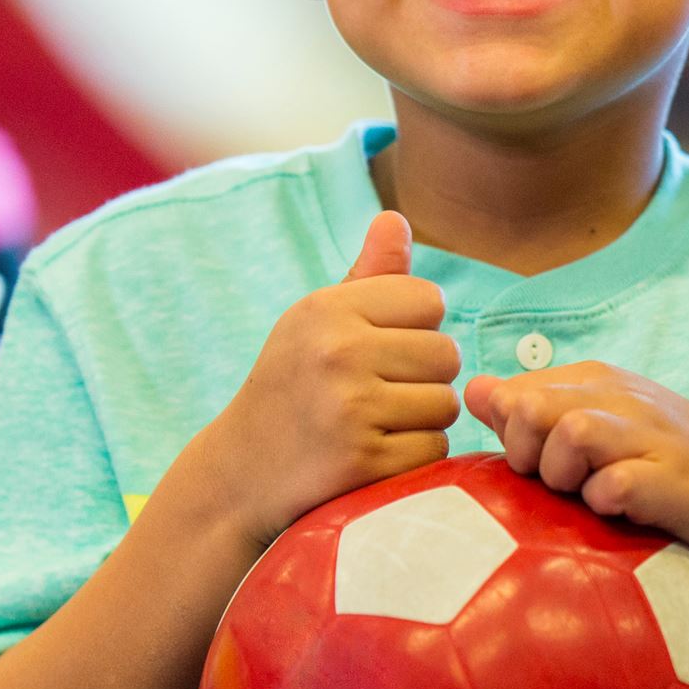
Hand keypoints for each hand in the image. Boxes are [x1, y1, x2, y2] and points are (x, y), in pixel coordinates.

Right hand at [185, 209, 458, 545]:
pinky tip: (375, 454)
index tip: (381, 348)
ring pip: (447, 404)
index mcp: (327, 309)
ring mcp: (351, 409)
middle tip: (379, 392)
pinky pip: (435, 449)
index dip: (416, 327)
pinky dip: (416, 457)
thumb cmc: (292, 384)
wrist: (241, 471)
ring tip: (376, 423)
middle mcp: (338, 352)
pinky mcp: (364, 462)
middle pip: (447, 354)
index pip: (430, 299)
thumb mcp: (316, 322)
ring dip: (423, 418)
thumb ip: (367, 276)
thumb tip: (394, 218)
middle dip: (425, 376)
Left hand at [464, 361, 688, 575]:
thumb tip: (474, 391)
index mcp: (596, 380)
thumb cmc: (665, 468)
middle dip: (527, 454)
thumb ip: (536, 413)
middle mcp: (622, 398)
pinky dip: (605, 502)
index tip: (539, 464)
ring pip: (570, 434)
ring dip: (563, 476)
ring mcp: (651, 436)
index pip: (513, 393)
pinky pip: (614, 486)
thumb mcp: (599, 428)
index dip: (511, 435)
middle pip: (530, 408)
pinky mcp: (673, 479)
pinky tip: (619, 512)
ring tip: (586, 498)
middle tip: (557, 485)